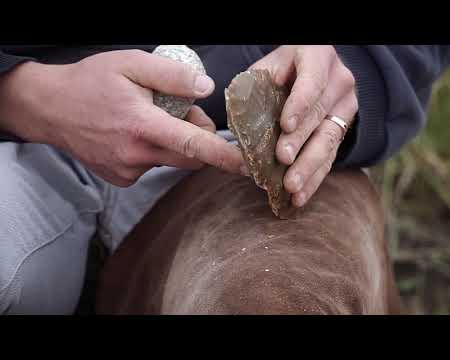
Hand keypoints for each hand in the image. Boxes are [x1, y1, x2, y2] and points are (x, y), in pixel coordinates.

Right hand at [0, 50, 246, 186]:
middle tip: (178, 112)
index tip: (248, 166)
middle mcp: (137, 155)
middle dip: (196, 138)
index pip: (195, 146)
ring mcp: (128, 171)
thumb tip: (206, 88)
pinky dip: (153, 151)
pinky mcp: (121, 179)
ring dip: (171, 142)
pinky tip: (131, 135)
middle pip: (190, 156)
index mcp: (143, 127)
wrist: (49, 108)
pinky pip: (152, 166)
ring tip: (147, 119)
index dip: (225, 157)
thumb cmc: (89, 82)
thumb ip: (171, 76)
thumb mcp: (130, 64)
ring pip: (171, 160)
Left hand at [250, 45, 357, 206]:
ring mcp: (345, 106)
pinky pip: (330, 156)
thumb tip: (237, 124)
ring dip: (309, 167)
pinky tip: (300, 195)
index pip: (312, 82)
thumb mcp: (268, 68)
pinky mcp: (342, 128)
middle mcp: (339, 81)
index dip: (300, 104)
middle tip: (283, 160)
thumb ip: (255, 88)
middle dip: (301, 141)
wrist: (311, 67)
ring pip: (329, 140)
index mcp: (319, 57)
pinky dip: (314, 177)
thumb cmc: (283, 67)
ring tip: (292, 187)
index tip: (285, 125)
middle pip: (320, 115)